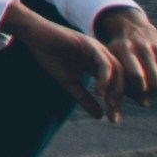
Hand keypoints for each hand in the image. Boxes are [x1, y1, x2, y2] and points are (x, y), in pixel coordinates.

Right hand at [1, 2, 124, 113]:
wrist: (35, 37)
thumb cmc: (51, 56)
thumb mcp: (69, 82)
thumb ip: (84, 98)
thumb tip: (100, 116)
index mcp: (98, 64)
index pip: (115, 83)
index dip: (119, 101)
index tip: (115, 119)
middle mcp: (102, 56)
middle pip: (121, 78)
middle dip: (120, 99)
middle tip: (114, 117)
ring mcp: (97, 49)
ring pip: (117, 70)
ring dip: (115, 89)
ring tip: (109, 105)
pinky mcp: (89, 44)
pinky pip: (103, 62)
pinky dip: (104, 77)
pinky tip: (99, 91)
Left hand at [94, 6, 156, 102]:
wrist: (131, 26)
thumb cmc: (117, 54)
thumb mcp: (111, 63)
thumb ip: (114, 88)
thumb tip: (126, 113)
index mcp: (125, 49)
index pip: (137, 77)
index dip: (140, 92)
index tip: (139, 97)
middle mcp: (144, 47)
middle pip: (155, 82)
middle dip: (153, 94)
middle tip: (148, 96)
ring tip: (156, 93)